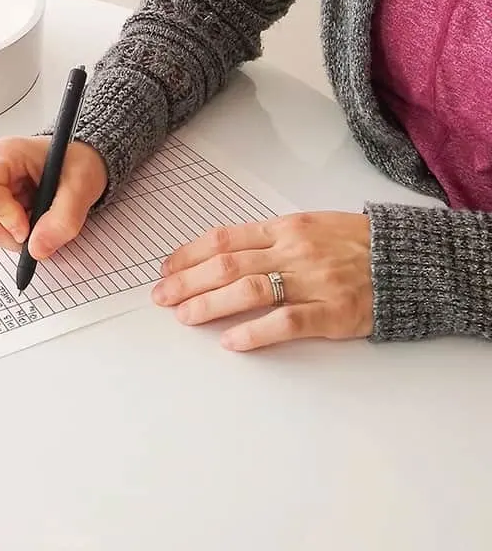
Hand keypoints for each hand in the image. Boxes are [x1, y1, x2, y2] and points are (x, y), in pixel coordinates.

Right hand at [0, 136, 107, 258]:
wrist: (81, 166)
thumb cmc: (79, 163)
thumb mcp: (81, 188)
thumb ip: (63, 219)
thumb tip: (37, 249)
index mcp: (5, 155)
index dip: (2, 215)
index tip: (27, 225)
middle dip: (14, 231)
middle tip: (42, 225)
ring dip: (20, 234)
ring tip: (44, 219)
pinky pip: (1, 232)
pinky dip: (22, 234)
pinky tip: (37, 218)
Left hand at [152, 212, 371, 350]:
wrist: (407, 260)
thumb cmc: (352, 244)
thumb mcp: (308, 226)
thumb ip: (267, 240)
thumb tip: (219, 256)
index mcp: (285, 227)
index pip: (225, 238)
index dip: (189, 254)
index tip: (167, 269)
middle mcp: (294, 251)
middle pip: (228, 265)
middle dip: (188, 282)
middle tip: (162, 297)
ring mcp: (313, 281)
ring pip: (250, 290)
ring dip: (211, 305)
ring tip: (185, 316)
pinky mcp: (333, 312)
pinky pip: (287, 322)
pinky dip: (255, 332)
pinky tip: (231, 342)